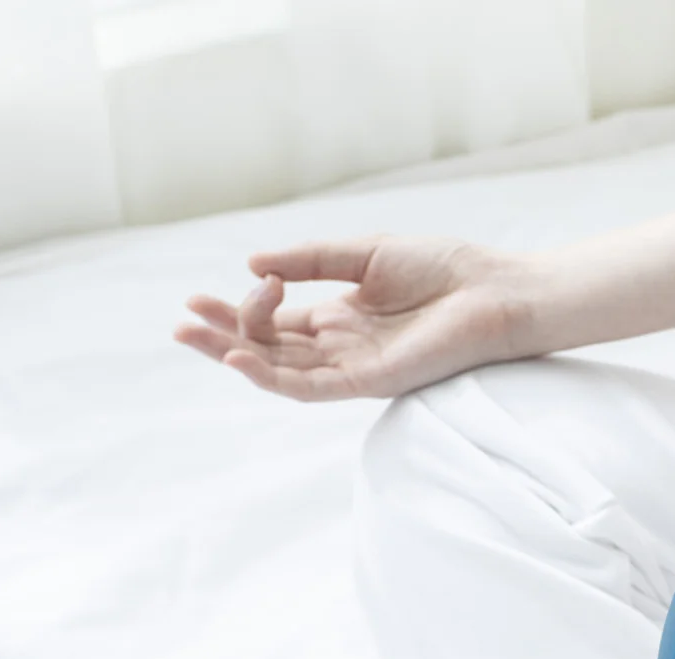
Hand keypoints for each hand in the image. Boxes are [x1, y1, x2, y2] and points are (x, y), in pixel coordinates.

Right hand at [174, 235, 538, 401]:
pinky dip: (274, 377)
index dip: (242, 309)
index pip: (277, 323)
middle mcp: (342, 348)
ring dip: (236, 356)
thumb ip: (310, 259)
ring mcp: (354, 368)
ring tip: (193, 335)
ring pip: (282, 372)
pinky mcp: (371, 382)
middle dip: (223, 336)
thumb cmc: (444, 270)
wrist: (493, 292)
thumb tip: (254, 265)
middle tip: (181, 320)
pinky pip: (313, 388)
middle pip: (270, 351)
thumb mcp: (364, 253)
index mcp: (340, 318)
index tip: (232, 278)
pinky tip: (241, 358)